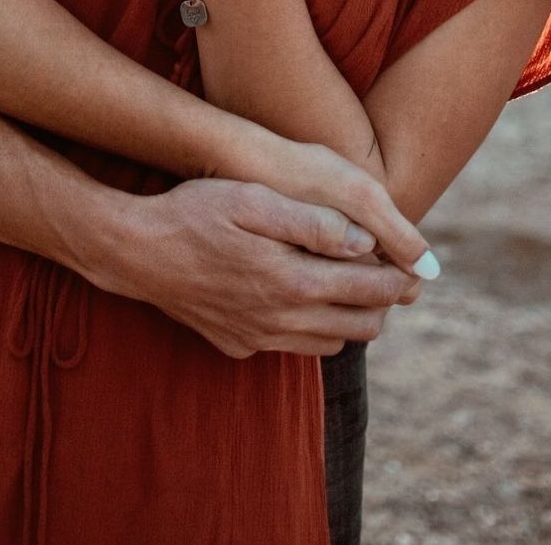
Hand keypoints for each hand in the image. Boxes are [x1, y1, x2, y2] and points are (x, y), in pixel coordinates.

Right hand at [102, 178, 423, 357]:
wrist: (136, 252)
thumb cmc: (195, 212)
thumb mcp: (255, 201)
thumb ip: (311, 223)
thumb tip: (361, 240)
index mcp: (293, 282)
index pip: (368, 292)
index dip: (397, 281)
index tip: (414, 270)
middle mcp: (280, 321)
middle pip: (358, 327)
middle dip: (382, 304)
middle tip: (393, 279)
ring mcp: (257, 338)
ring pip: (331, 344)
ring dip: (350, 319)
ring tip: (355, 288)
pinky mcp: (237, 345)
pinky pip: (294, 348)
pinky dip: (314, 330)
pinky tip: (306, 301)